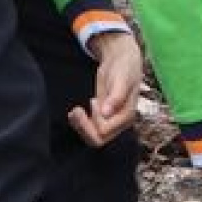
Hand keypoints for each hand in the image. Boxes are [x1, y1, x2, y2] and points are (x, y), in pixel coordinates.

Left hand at [66, 31, 141, 145]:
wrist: (122, 61)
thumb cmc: (124, 68)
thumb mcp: (122, 79)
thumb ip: (116, 96)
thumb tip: (107, 113)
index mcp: (126, 116)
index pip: (105, 131)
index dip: (96, 119)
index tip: (93, 101)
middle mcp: (119, 123)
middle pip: (99, 139)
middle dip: (84, 128)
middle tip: (76, 111)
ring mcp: (110, 121)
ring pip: (93, 137)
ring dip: (80, 127)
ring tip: (74, 111)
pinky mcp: (102, 117)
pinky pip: (90, 130)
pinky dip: (80, 124)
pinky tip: (75, 112)